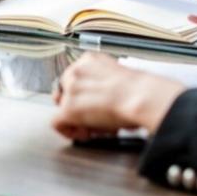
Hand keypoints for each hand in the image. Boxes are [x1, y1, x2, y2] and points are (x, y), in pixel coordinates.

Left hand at [51, 53, 184, 140]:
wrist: (139, 96)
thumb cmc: (139, 90)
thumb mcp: (119, 77)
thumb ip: (106, 83)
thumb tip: (106, 99)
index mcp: (89, 60)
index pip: (76, 77)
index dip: (84, 95)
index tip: (94, 104)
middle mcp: (76, 71)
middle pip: (65, 91)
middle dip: (77, 106)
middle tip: (93, 118)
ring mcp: (70, 89)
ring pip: (62, 106)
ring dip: (75, 118)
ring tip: (93, 127)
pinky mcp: (68, 108)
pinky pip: (57, 123)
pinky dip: (68, 131)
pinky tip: (84, 134)